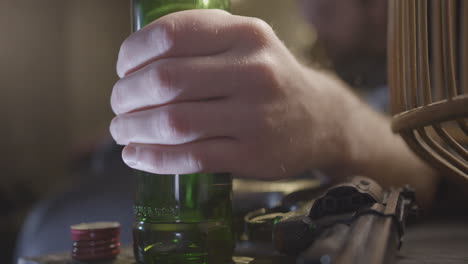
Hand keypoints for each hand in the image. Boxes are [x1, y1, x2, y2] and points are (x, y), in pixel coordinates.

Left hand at [110, 9, 356, 178]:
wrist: (320, 118)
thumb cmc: (270, 78)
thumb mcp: (247, 42)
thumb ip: (201, 38)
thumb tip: (136, 58)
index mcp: (246, 35)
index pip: (171, 34)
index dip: (133, 53)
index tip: (124, 68)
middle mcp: (254, 72)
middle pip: (165, 81)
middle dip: (126, 95)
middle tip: (119, 105)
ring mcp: (256, 117)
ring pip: (174, 123)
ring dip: (134, 129)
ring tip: (121, 130)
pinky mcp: (253, 155)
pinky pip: (191, 158)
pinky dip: (154, 159)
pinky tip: (136, 155)